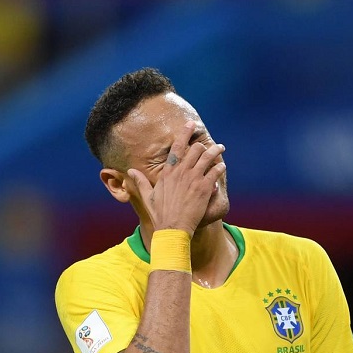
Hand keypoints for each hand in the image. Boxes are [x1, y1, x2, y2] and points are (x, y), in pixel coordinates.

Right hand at [128, 120, 224, 234]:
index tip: (191, 124)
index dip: (185, 132)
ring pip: (207, 156)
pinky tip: (222, 166)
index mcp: (168, 172)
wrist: (172, 228)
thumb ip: (140, 181)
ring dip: (216, 151)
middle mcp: (181, 172)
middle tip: (210, 145)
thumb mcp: (147, 196)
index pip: (177, 146)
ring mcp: (193, 179)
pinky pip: (215, 171)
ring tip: (221, 148)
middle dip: (203, 145)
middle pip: (195, 148)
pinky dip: (219, 167)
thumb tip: (130, 171)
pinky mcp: (204, 188)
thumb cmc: (160, 214)